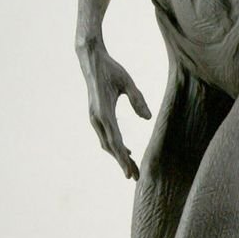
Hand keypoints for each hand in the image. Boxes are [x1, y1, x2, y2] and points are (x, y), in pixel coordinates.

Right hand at [78, 41, 150, 178]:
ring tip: (132, 167)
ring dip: (118, 156)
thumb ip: (138, 99)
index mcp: (104, 113)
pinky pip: (105, 136)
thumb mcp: (127, 82)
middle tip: (134, 177)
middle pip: (111, 147)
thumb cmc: (111, 69)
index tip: (129, 173)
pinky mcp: (95, 115)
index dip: (123, 159)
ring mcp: (94, 118)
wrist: (91, 61)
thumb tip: (147, 119)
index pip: (115, 142)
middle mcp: (96, 118)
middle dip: (122, 163)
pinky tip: (126, 150)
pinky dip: (115, 145)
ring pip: (106, 144)